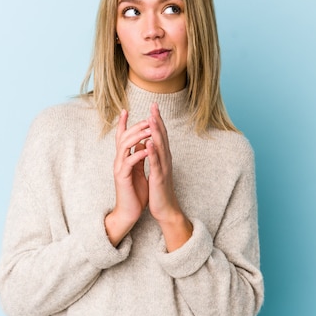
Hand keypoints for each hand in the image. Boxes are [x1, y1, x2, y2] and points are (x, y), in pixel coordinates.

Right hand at [105, 109, 151, 245]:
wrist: (130, 212)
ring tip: (149, 129)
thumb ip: (138, 157)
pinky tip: (147, 148)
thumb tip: (141, 143)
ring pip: (124, 146)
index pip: (122, 137)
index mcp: (124, 158)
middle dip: (136, 126)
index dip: (122, 123)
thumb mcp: (138, 171)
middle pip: (124, 137)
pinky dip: (138, 154)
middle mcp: (119, 160)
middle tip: (148, 118)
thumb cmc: (135, 192)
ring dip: (137, 136)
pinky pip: (129, 162)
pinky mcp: (122, 177)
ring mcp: (119, 168)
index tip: (125, 109)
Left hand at [144, 103, 192, 250]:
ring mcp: (163, 168)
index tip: (153, 107)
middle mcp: (166, 159)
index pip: (160, 135)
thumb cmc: (159, 189)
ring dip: (156, 132)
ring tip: (152, 119)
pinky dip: (153, 152)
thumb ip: (154, 155)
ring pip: (160, 147)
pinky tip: (149, 143)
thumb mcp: (156, 169)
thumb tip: (149, 141)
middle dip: (158, 121)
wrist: (165, 209)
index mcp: (163, 157)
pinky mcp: (159, 177)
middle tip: (154, 106)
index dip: (157, 121)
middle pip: (162, 137)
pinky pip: (156, 163)